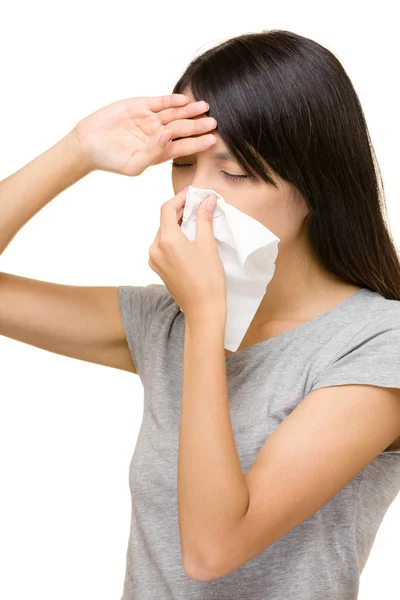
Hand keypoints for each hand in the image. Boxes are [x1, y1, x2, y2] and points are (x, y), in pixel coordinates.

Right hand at [71, 94, 216, 175]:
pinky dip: (171, 100)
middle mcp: (157, 135)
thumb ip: (153, 153)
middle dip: (198, 125)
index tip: (212, 140)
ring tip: (204, 106)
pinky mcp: (140, 106)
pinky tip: (184, 100)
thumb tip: (168, 136)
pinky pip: (160, 102)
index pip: (183, 147)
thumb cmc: (110, 160)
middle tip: (214, 122)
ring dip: (189, 110)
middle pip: (182, 128)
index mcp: (159, 152)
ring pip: (174, 113)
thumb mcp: (133, 164)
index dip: (198, 143)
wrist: (87, 144)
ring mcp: (150, 119)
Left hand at [148, 188, 226, 324]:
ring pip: (164, 234)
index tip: (192, 194)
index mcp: (166, 240)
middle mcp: (155, 248)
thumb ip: (204, 219)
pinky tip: (188, 240)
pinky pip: (163, 247)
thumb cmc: (208, 279)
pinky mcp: (158, 269)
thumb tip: (207, 200)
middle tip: (198, 205)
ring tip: (194, 221)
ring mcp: (154, 260)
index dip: (179, 198)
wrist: (202, 309)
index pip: (167, 209)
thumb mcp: (207, 244)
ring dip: (177, 225)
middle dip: (180, 211)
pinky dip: (174, 239)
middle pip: (165, 221)